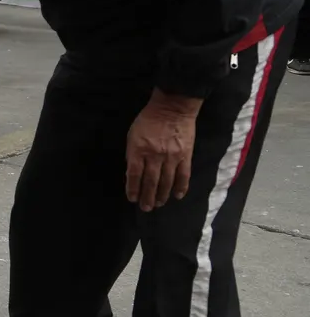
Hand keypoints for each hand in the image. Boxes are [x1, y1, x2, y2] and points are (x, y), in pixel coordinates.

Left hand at [125, 89, 201, 211]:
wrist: (172, 108)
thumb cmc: (148, 120)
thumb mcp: (132, 134)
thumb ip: (132, 153)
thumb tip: (132, 172)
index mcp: (138, 149)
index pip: (133, 174)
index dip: (133, 188)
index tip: (132, 198)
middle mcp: (155, 156)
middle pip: (150, 182)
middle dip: (147, 197)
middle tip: (145, 208)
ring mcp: (172, 157)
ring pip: (166, 182)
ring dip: (162, 195)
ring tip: (158, 204)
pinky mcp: (186, 156)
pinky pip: (184, 176)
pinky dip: (181, 188)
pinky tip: (177, 196)